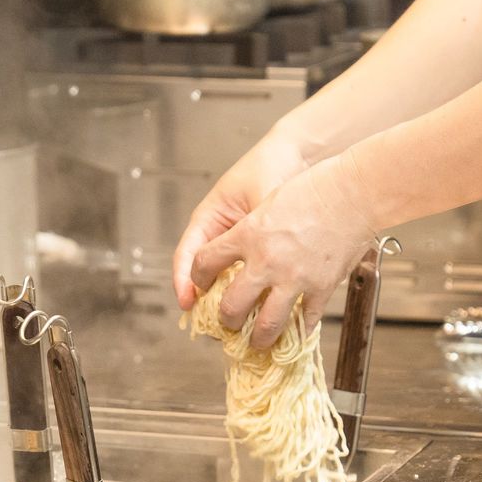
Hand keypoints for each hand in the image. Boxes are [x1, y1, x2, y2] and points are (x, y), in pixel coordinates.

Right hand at [172, 130, 311, 309]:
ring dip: (233, 303)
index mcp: (209, 220)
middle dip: (208, 304)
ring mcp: (239, 246)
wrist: (296, 155)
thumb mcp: (261, 198)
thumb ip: (260, 227)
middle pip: (204, 277)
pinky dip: (256, 295)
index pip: (187, 256)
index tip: (188, 304)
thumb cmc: (271, 168)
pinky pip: (252, 278)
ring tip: (241, 326)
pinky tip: (267, 310)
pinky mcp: (259, 253)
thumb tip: (266, 258)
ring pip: (228, 281)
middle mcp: (220, 236)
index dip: (185, 283)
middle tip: (216, 326)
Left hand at [190, 153, 378, 348]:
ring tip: (257, 342)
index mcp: (248, 234)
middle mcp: (266, 261)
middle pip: (231, 305)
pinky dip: (301, 327)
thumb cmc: (314, 188)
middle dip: (226, 319)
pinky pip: (307, 319)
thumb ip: (253, 230)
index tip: (200, 283)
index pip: (205, 262)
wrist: (352, 193)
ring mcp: (294, 278)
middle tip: (228, 323)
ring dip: (259, 338)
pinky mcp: (321, 287)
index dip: (197, 276)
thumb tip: (244, 250)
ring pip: (267, 324)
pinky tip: (297, 329)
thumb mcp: (269, 201)